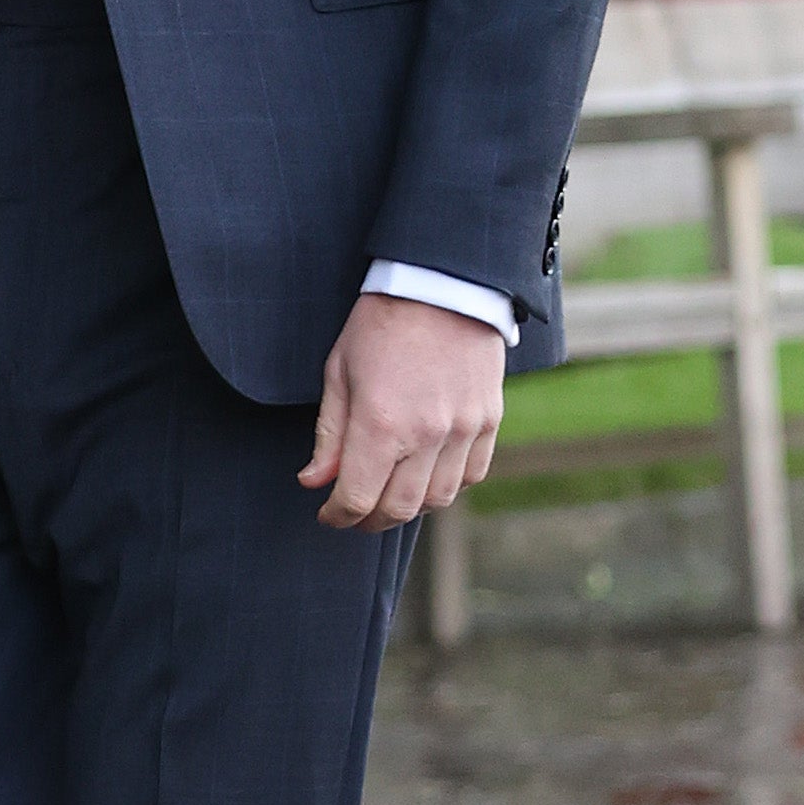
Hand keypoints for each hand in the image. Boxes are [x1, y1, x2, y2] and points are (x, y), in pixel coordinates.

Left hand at [300, 294, 504, 528]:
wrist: (444, 284)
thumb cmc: (383, 323)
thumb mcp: (340, 372)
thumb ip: (329, 434)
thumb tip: (315, 481)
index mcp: (381, 423)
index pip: (357, 499)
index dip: (337, 516)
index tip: (329, 513)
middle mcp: (426, 434)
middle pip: (398, 509)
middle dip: (370, 520)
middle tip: (356, 512)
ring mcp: (463, 430)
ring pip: (437, 499)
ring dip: (409, 506)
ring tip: (390, 493)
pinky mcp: (489, 421)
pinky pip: (471, 475)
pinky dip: (447, 485)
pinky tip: (427, 474)